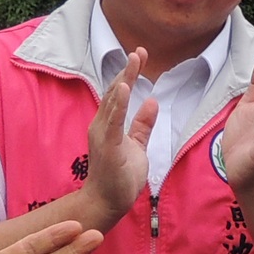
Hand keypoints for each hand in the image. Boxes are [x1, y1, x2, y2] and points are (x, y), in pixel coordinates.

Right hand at [84, 49, 160, 224]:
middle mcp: (102, 125)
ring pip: (113, 102)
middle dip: (127, 71)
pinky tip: (124, 88)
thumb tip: (151, 101)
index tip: (140, 56)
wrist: (107, 202)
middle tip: (139, 51)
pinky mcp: (108, 146)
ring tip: (134, 61)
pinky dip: (118, 104)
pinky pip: (113, 122)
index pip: (119, 94)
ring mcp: (103, 135)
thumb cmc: (119, 176)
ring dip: (124, 80)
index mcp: (108, 124)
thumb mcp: (137, 146)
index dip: (129, 74)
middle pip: (114, 92)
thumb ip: (142, 125)